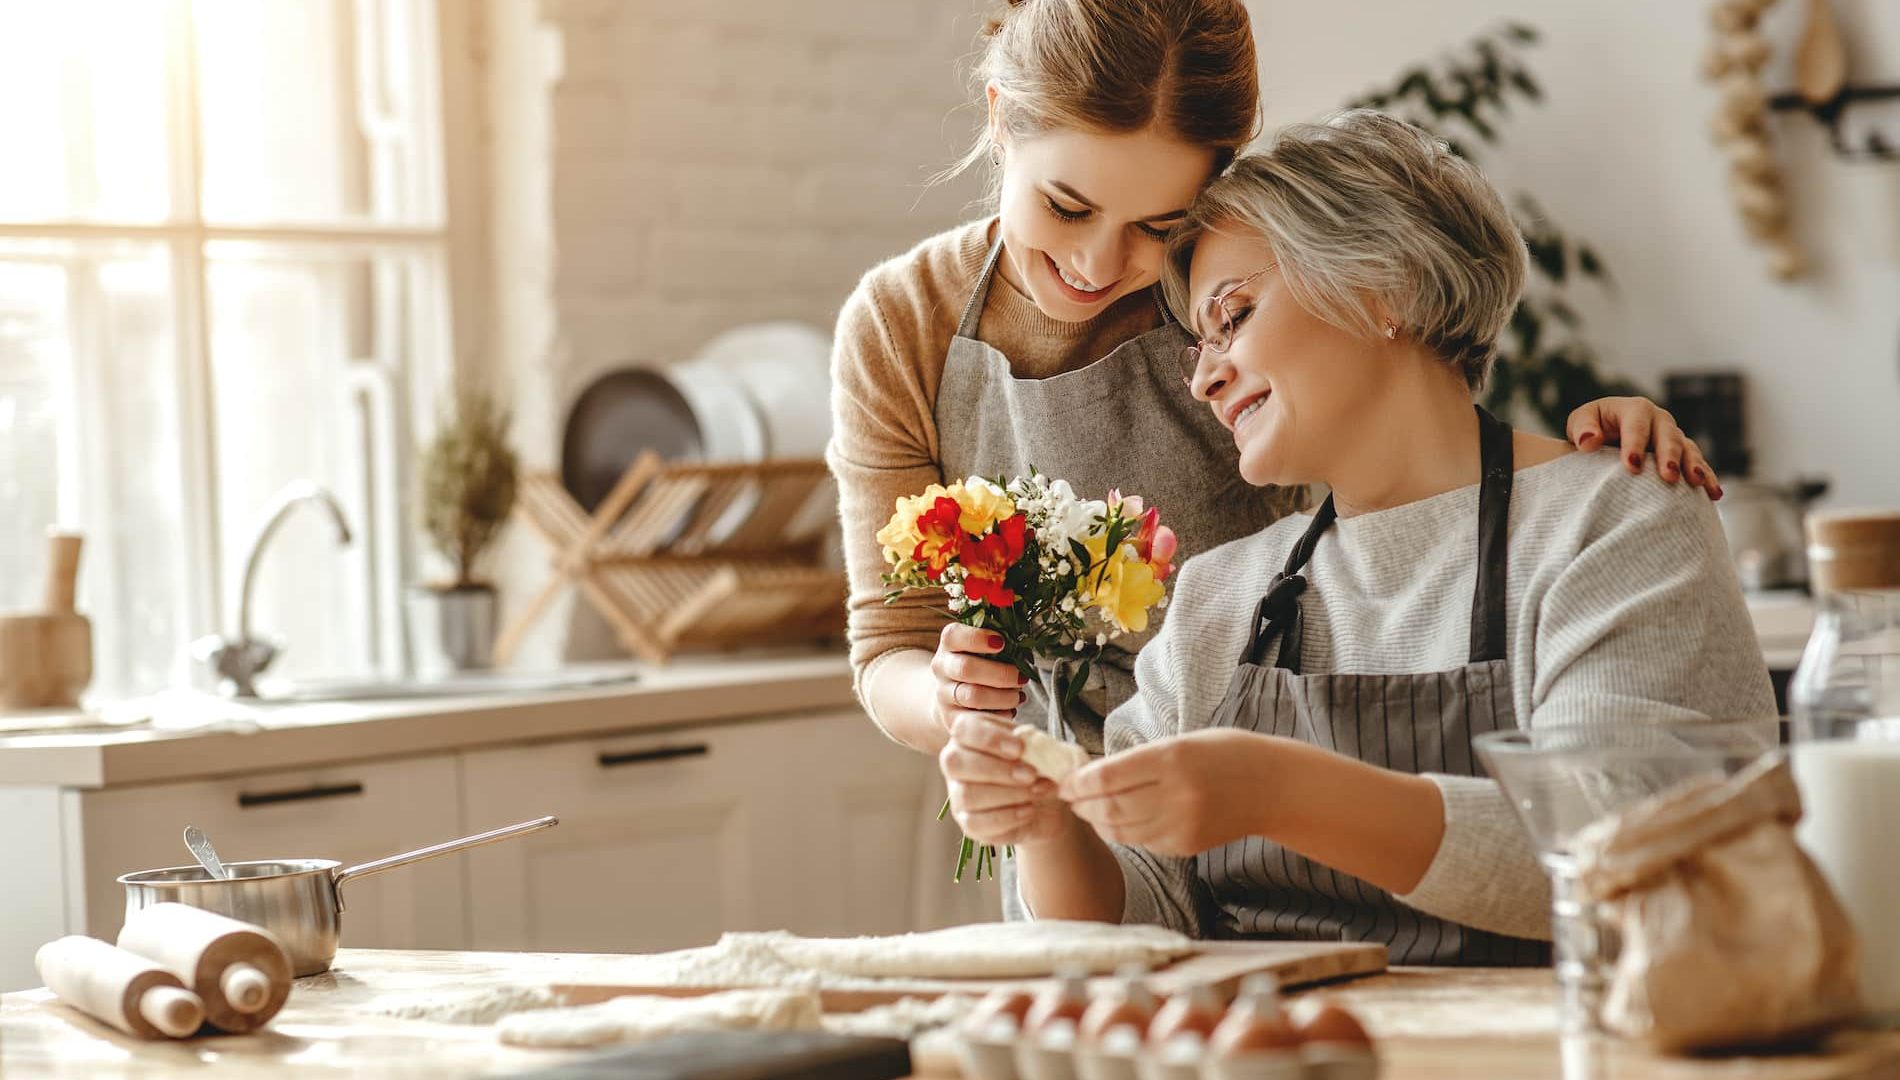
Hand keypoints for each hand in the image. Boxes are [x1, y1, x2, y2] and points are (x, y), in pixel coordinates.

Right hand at [929, 623, 1026, 738]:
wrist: (951, 695)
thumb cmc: (979, 663)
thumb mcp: (982, 647)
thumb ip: (999, 641)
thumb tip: (1025, 644)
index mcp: (949, 643)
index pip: (954, 636)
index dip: (977, 638)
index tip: (1002, 642)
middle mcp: (942, 667)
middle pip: (966, 668)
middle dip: (1001, 674)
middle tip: (1022, 677)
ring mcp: (944, 694)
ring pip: (973, 696)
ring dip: (1003, 697)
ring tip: (1018, 696)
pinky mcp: (951, 718)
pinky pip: (978, 718)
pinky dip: (1000, 715)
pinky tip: (1010, 710)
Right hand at [939, 712, 1072, 844]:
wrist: (1048, 803)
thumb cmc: (1038, 766)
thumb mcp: (1039, 748)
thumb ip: (1031, 742)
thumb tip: (1029, 743)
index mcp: (969, 735)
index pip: (963, 729)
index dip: (989, 738)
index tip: (1020, 748)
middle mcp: (956, 763)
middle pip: (956, 763)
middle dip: (997, 769)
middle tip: (1031, 774)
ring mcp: (958, 795)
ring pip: (968, 795)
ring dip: (1009, 794)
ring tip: (1038, 791)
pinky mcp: (968, 823)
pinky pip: (978, 822)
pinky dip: (1008, 816)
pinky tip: (1029, 810)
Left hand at [1058, 729, 1274, 857]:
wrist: (1273, 787)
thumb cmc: (1224, 754)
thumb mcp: (1181, 742)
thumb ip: (1138, 760)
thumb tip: (1091, 775)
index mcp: (1171, 760)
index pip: (1107, 778)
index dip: (1077, 782)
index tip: (1064, 780)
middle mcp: (1175, 795)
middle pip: (1109, 808)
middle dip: (1082, 803)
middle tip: (1068, 796)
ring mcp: (1182, 825)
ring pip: (1121, 830)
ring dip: (1097, 820)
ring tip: (1087, 808)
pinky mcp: (1186, 846)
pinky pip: (1142, 841)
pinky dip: (1123, 831)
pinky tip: (1119, 819)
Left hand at [1566, 397, 1722, 499]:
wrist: (1606, 436)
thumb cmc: (1590, 428)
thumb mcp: (1581, 422)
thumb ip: (1582, 429)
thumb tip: (1589, 441)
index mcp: (1634, 409)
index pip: (1637, 424)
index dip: (1635, 443)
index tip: (1631, 465)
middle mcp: (1659, 420)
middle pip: (1668, 435)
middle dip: (1669, 455)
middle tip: (1668, 477)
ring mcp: (1674, 437)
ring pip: (1688, 449)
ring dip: (1694, 465)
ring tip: (1697, 482)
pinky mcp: (1683, 455)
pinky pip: (1699, 464)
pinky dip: (1708, 478)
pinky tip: (1714, 494)